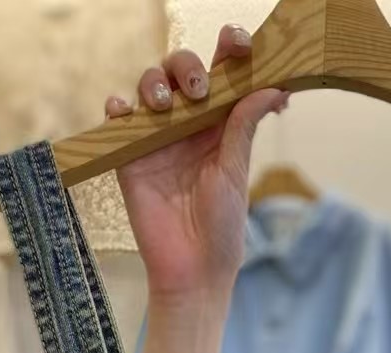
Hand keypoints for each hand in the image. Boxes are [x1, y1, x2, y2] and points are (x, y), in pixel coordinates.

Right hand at [105, 24, 289, 302]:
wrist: (192, 271)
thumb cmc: (222, 229)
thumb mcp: (235, 173)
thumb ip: (243, 127)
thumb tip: (273, 86)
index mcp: (219, 126)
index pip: (222, 75)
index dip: (229, 51)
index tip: (239, 43)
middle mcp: (188, 126)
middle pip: (181, 70)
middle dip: (187, 66)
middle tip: (199, 90)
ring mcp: (157, 139)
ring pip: (149, 86)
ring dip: (154, 83)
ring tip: (165, 107)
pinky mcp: (130, 157)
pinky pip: (118, 120)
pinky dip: (118, 107)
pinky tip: (125, 111)